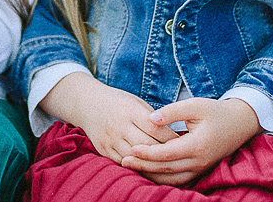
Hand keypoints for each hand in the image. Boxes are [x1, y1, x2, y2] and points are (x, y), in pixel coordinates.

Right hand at [39, 73, 178, 163]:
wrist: (87, 103)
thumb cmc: (118, 101)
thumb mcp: (135, 102)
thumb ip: (152, 117)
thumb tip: (175, 134)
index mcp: (130, 110)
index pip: (156, 128)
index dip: (172, 138)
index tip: (186, 143)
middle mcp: (119, 125)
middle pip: (147, 145)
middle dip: (165, 153)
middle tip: (181, 158)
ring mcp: (110, 139)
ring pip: (135, 158)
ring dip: (152, 164)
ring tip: (168, 168)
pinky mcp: (104, 150)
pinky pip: (123, 163)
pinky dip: (137, 168)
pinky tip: (149, 170)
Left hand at [121, 97, 260, 185]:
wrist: (240, 123)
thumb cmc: (216, 111)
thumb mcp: (196, 105)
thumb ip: (173, 111)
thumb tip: (151, 118)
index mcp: (197, 145)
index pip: (166, 153)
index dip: (147, 152)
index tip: (131, 148)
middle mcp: (199, 161)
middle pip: (166, 168)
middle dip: (144, 166)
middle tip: (124, 161)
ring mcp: (201, 168)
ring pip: (172, 178)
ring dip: (151, 174)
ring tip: (133, 167)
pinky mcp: (201, 169)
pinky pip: (179, 179)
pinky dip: (163, 178)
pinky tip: (150, 172)